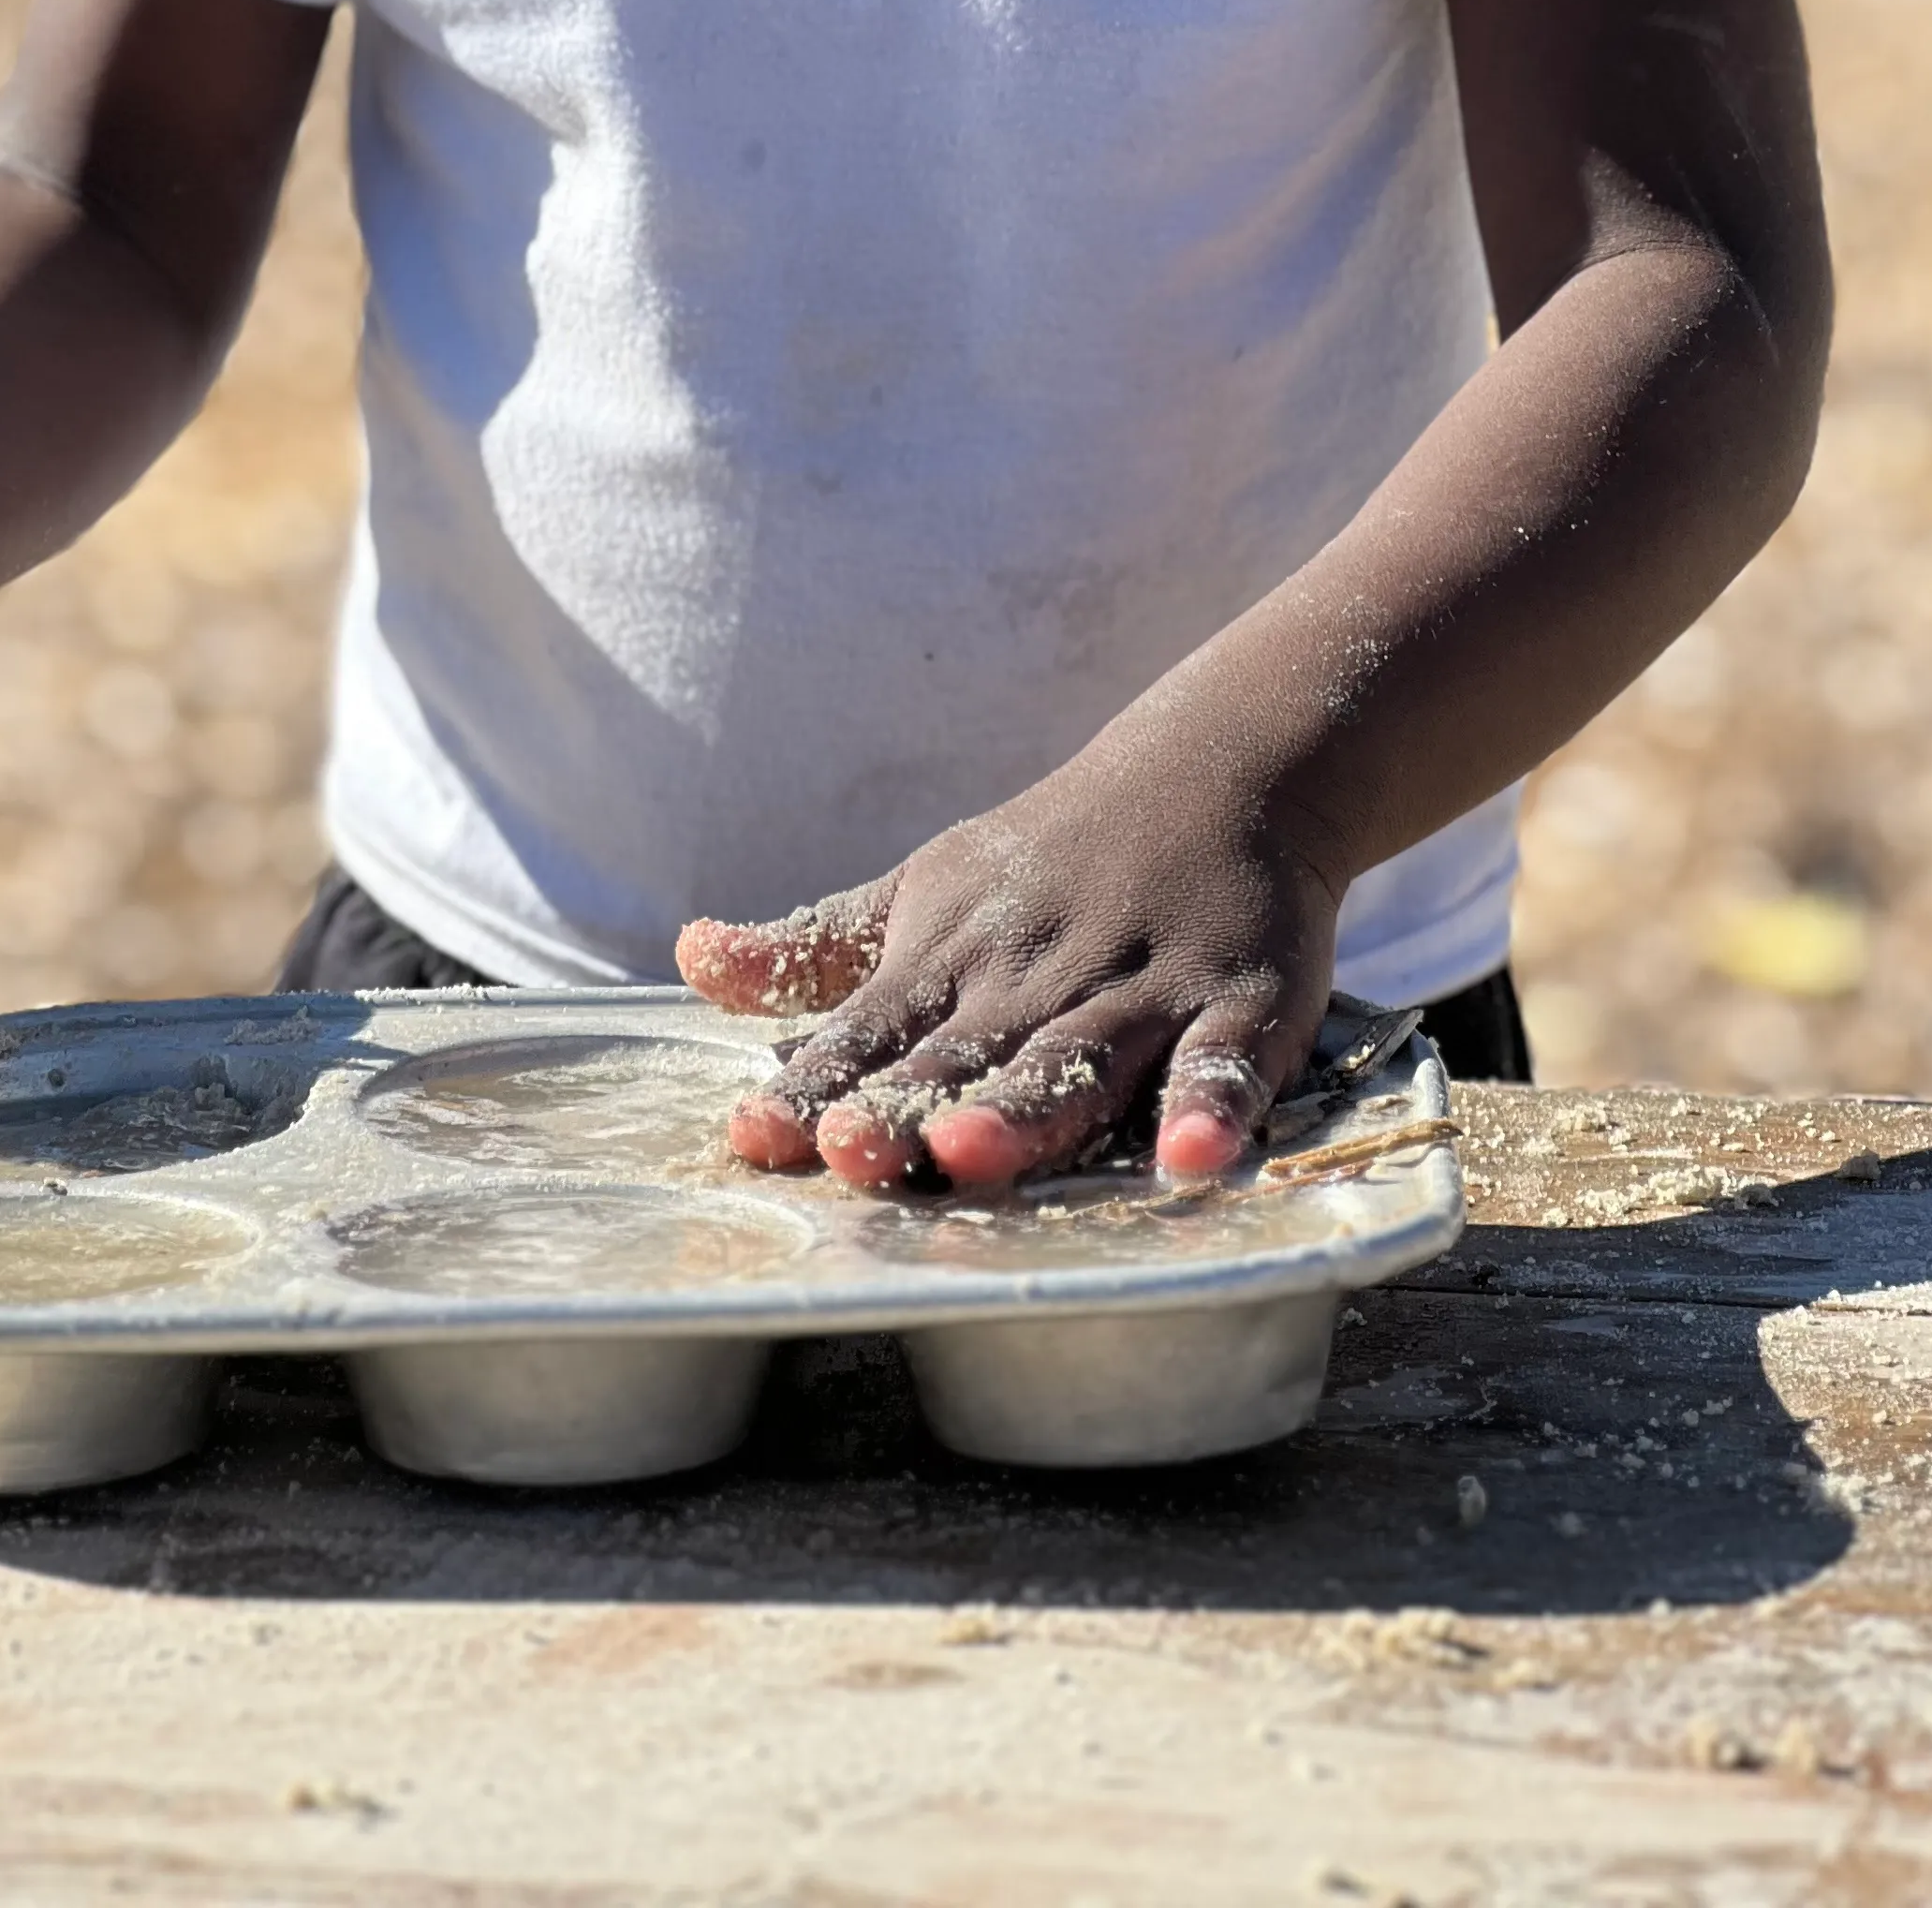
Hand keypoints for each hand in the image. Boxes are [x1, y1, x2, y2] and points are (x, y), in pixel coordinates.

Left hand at [676, 745, 1341, 1189]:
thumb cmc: (1050, 859)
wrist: (1219, 768)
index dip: (813, 1087)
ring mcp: (1141, 992)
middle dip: (908, 1108)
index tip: (751, 1136)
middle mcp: (1038, 981)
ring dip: (1027, 1110)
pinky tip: (1188, 1162)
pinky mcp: (1241, 1005)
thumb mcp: (923, 892)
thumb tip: (690, 961)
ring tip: (975, 1155)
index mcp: (956, 961)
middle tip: (847, 1153)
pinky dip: (1211, 1108)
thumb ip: (815, 949)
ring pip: (1077, 1061)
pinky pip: (1225, 1065)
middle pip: (964, 1056)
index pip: (870, 1033)